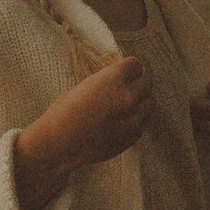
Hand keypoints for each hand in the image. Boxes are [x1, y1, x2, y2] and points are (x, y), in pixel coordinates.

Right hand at [13, 53, 151, 209]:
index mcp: (114, 78)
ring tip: (132, 104)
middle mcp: (127, 96)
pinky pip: (143, 124)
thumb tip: (118, 83)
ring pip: (150, 104)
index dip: (130, 68)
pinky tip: (126, 121)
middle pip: (147, 83)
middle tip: (132, 86)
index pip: (136, 64)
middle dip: (139, 83)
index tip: (127, 72)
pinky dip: (138, 120)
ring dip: (143, 101)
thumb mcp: (85, 86)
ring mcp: (132, 119)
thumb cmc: (63, 113)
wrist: (59, 144)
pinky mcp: (131, 137)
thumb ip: (107, 83)